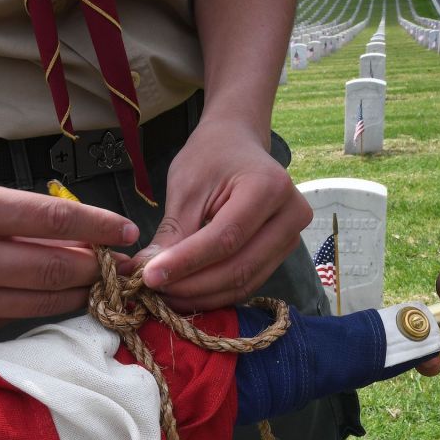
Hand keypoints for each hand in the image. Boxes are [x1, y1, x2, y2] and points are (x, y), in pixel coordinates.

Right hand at [0, 182, 140, 337]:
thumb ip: (25, 218)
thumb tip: (88, 239)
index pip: (53, 221)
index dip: (99, 228)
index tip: (128, 232)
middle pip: (55, 270)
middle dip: (97, 269)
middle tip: (120, 265)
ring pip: (44, 303)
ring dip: (78, 294)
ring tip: (97, 283)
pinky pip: (17, 320)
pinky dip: (43, 309)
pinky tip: (55, 298)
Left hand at [131, 119, 312, 310]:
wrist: (238, 143)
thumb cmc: (211, 157)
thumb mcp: (187, 186)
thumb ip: (173, 232)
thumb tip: (148, 272)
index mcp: (269, 187)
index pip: (225, 238)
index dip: (186, 262)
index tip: (149, 276)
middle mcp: (291, 215)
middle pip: (239, 267)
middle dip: (192, 285)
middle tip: (154, 290)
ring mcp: (291, 238)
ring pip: (244, 282)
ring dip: (201, 295)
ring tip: (165, 294)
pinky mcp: (282, 254)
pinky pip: (248, 283)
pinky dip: (215, 293)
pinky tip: (186, 292)